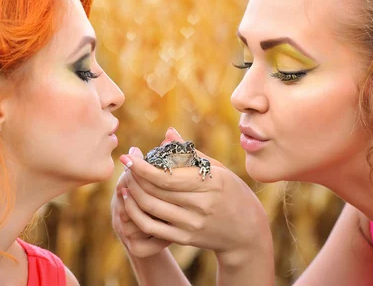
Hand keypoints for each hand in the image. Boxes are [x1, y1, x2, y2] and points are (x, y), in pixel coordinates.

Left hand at [119, 128, 272, 267]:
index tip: (128, 155)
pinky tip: (130, 201)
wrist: (246, 232)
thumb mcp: (218, 170)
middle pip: (156, 191)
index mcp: (211, 184)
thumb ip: (191, 153)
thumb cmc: (232, 193)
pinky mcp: (185, 239)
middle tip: (126, 164)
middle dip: (134, 176)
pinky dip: (136, 213)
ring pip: (150, 208)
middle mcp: (201, 206)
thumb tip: (168, 133)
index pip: (167, 176)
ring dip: (132, 193)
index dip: (143, 167)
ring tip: (126, 180)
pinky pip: (152, 227)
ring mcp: (192, 224)